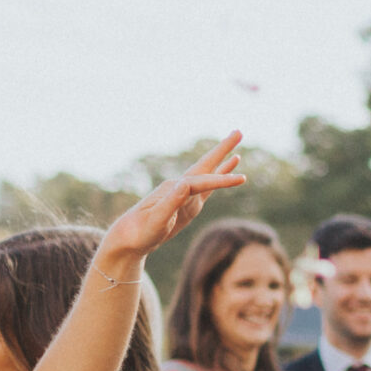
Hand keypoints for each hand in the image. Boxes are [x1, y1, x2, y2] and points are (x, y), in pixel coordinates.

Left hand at [94, 132, 246, 267]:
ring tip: (237, 150)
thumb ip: (171, 202)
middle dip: (222, 149)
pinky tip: (225, 173)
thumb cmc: (141, 232)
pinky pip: (207, 187)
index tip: (242, 179)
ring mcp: (184, 194)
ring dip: (221, 160)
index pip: (202, 182)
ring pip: (207, 173)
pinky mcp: (188, 204)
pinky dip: (218, 178)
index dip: (222, 180)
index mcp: (174, 190)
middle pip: (205, 164)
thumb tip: (186, 184)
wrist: (129, 239)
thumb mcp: (156, 220)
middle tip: (238, 132)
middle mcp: (180, 187)